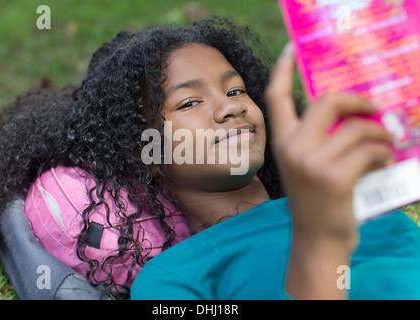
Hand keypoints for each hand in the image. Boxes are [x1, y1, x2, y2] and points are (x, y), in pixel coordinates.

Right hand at [265, 43, 393, 298]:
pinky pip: (370, 149)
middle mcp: (291, 148)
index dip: (282, 70)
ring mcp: (311, 163)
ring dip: (382, 133)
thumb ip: (321, 139)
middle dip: (358, 100)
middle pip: (327, 100)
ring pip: (357, 127)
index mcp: (282, 143)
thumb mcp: (308, 166)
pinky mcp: (333, 177)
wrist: (317, 240)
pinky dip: (384, 153)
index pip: (275, 98)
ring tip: (387, 145)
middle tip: (376, 109)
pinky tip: (382, 163)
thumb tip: (358, 113)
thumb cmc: (316, 201)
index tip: (290, 48)